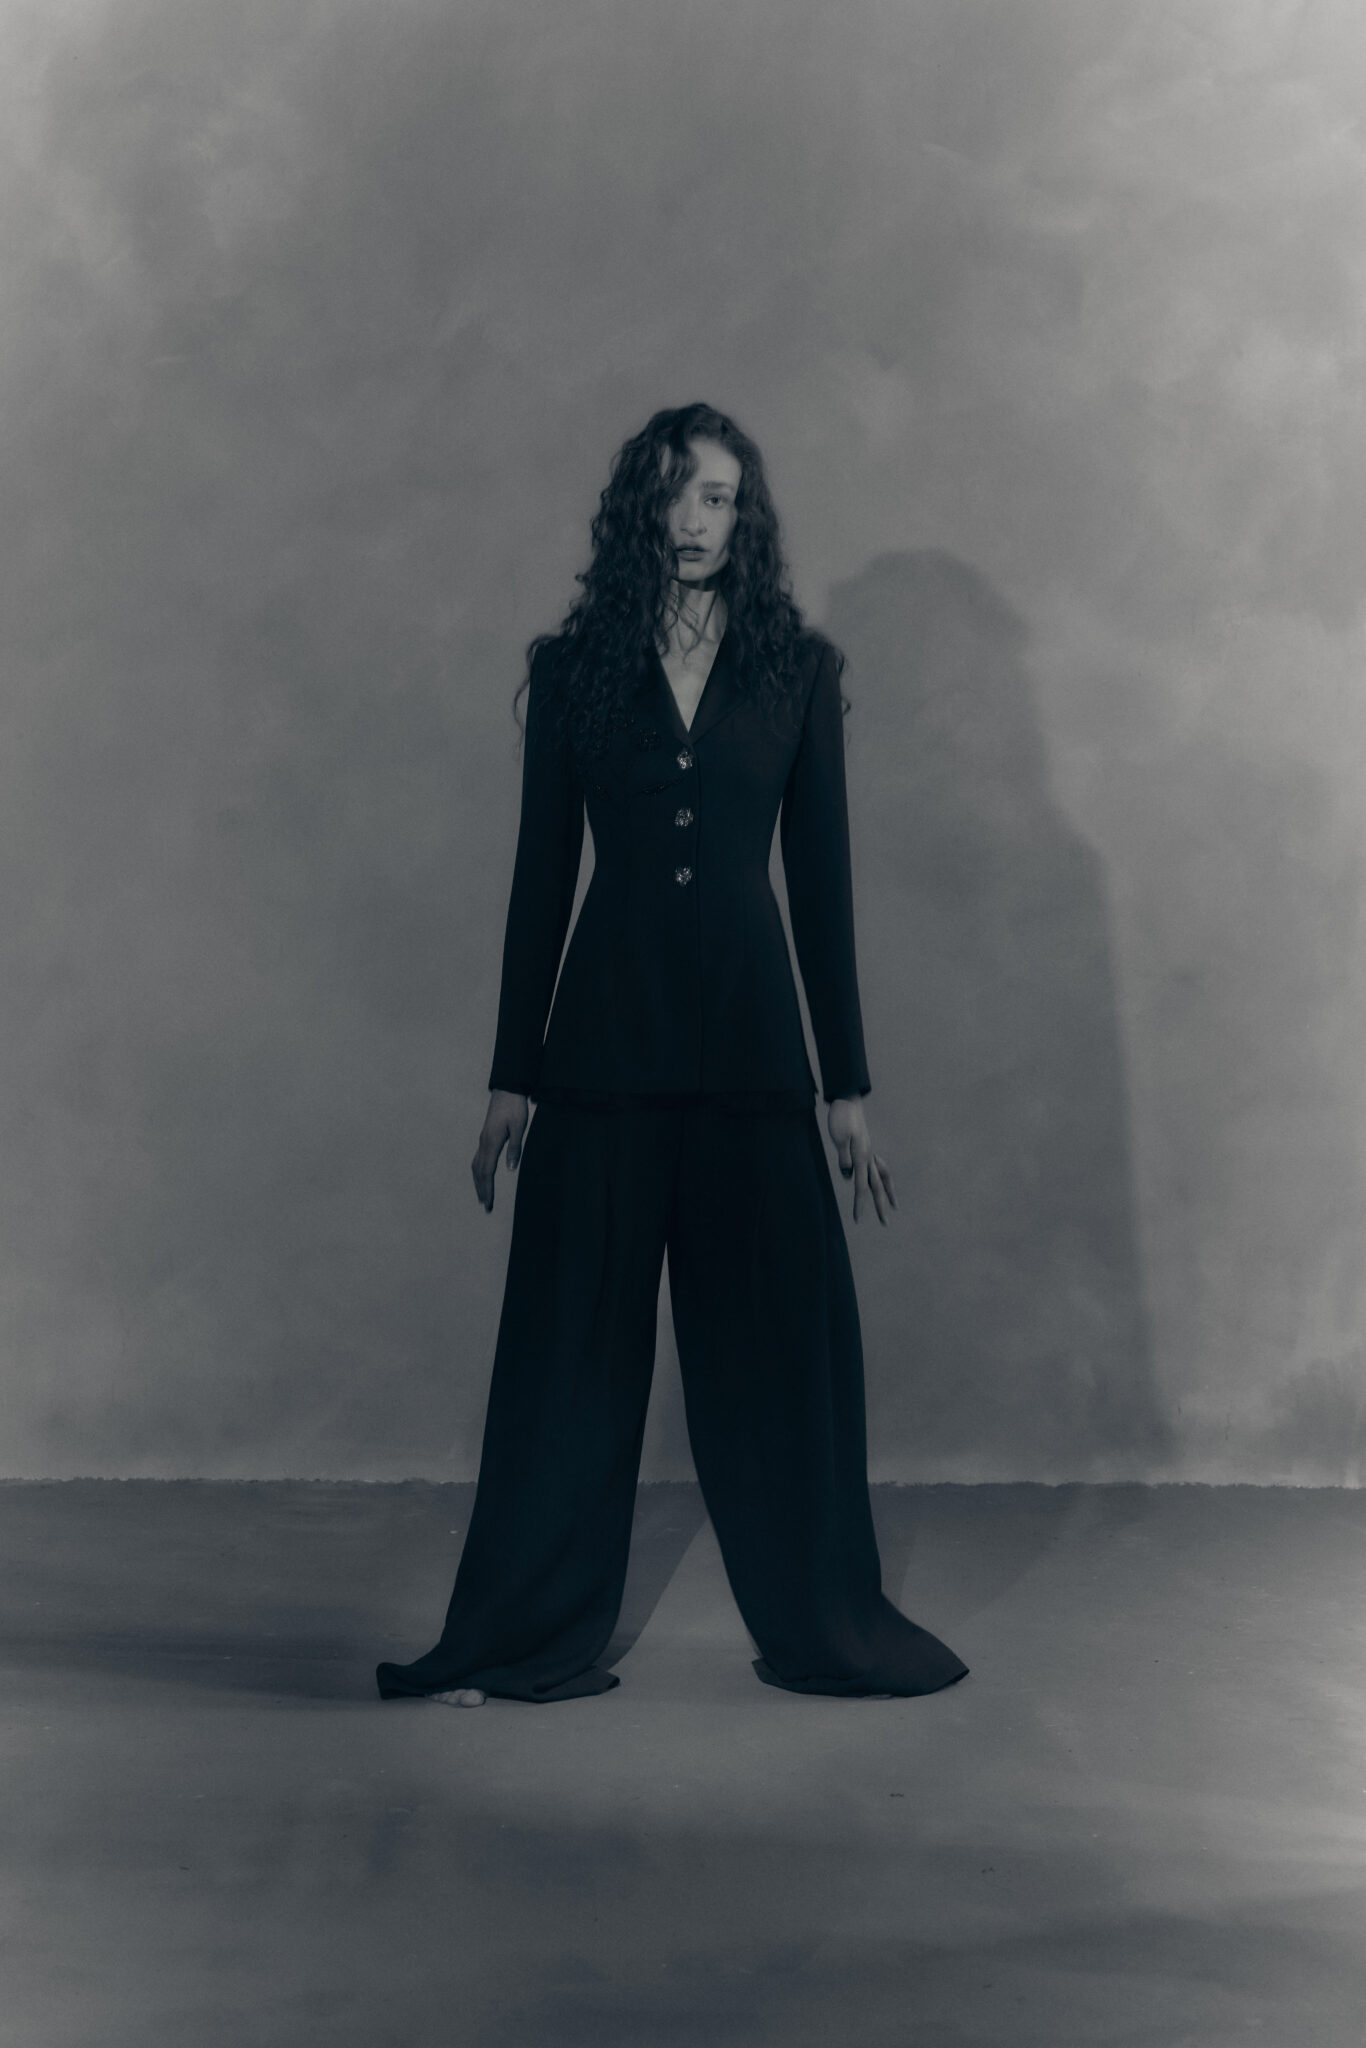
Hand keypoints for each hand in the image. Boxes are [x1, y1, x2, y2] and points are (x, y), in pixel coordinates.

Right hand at [472, 1090, 528, 1211]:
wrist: (507, 1089)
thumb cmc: (515, 1107)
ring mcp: (482, 1139)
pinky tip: (480, 1175)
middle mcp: (483, 1142)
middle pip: (479, 1172)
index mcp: (491, 1142)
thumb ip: (515, 1148)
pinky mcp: (485, 1136)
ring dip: (478, 1182)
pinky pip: (478, 1158)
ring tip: (481, 1196)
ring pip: (476, 1165)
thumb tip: (510, 1169)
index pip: (487, 1172)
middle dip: (482, 1190)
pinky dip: (478, 1171)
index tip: (488, 1203)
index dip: (487, 1189)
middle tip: (485, 1207)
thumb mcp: (518, 1127)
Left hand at [827, 1096, 895, 1224]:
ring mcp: (869, 1152)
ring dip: (888, 1192)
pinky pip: (878, 1167)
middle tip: (886, 1224)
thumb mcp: (839, 1136)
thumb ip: (844, 1157)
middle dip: (881, 1206)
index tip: (858, 1220)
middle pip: (877, 1186)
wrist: (847, 1099)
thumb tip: (848, 1176)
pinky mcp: (866, 1148)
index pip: (861, 1186)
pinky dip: (882, 1177)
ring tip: (894, 1205)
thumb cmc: (841, 1117)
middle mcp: (868, 1157)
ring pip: (883, 1176)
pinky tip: (879, 1182)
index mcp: (861, 1157)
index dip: (860, 1204)